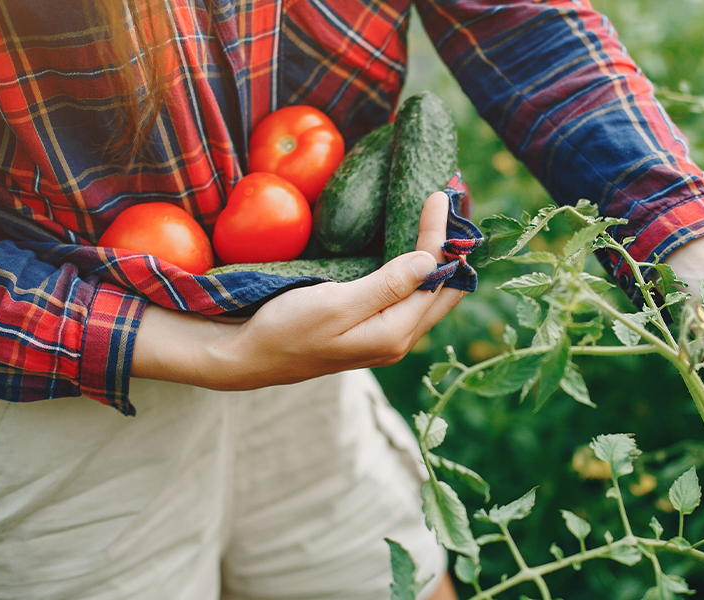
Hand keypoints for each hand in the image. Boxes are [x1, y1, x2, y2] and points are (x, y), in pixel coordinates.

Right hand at [132, 192, 464, 389]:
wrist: (247, 357)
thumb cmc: (285, 330)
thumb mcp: (335, 305)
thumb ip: (387, 286)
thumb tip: (431, 261)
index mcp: (394, 334)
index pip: (435, 279)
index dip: (441, 238)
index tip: (439, 196)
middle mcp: (398, 339)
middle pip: (444, 290)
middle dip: (453, 249)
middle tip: (456, 205)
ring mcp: (385, 336)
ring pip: (429, 295)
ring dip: (439, 259)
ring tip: (443, 222)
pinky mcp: (371, 328)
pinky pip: (409, 297)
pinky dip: (419, 270)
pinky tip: (416, 250)